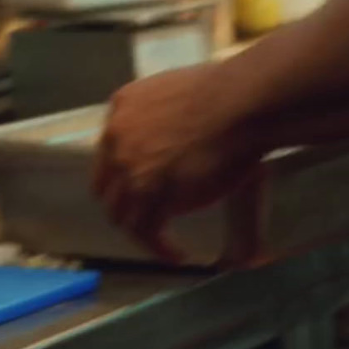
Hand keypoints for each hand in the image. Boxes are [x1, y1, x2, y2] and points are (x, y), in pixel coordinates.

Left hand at [94, 64, 267, 263]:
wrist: (240, 103)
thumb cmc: (226, 94)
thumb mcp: (176, 94)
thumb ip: (162, 119)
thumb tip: (174, 142)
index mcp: (122, 108)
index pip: (110, 152)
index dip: (124, 175)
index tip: (143, 189)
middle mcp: (117, 138)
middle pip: (108, 188)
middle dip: (126, 206)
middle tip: (150, 218)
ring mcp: (129, 168)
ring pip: (123, 214)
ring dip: (141, 232)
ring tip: (163, 242)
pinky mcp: (149, 193)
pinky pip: (146, 231)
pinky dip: (160, 247)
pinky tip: (177, 254)